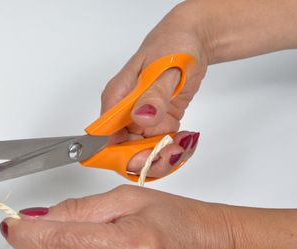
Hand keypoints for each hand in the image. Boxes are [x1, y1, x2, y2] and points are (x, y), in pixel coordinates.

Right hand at [102, 3, 208, 177]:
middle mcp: (123, 114)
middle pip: (124, 153)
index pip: (105, 140)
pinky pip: (159, 147)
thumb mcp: (165, 69)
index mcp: (116, 100)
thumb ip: (153, 96)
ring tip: (183, 142)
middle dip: (149, 159)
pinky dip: (173, 149)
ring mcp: (138, 120)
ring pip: (143, 154)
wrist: (191, 41)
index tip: (148, 155)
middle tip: (172, 151)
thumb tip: (140, 117)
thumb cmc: (173, 46)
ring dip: (164, 156)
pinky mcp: (155, 124)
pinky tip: (185, 138)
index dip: (123, 155)